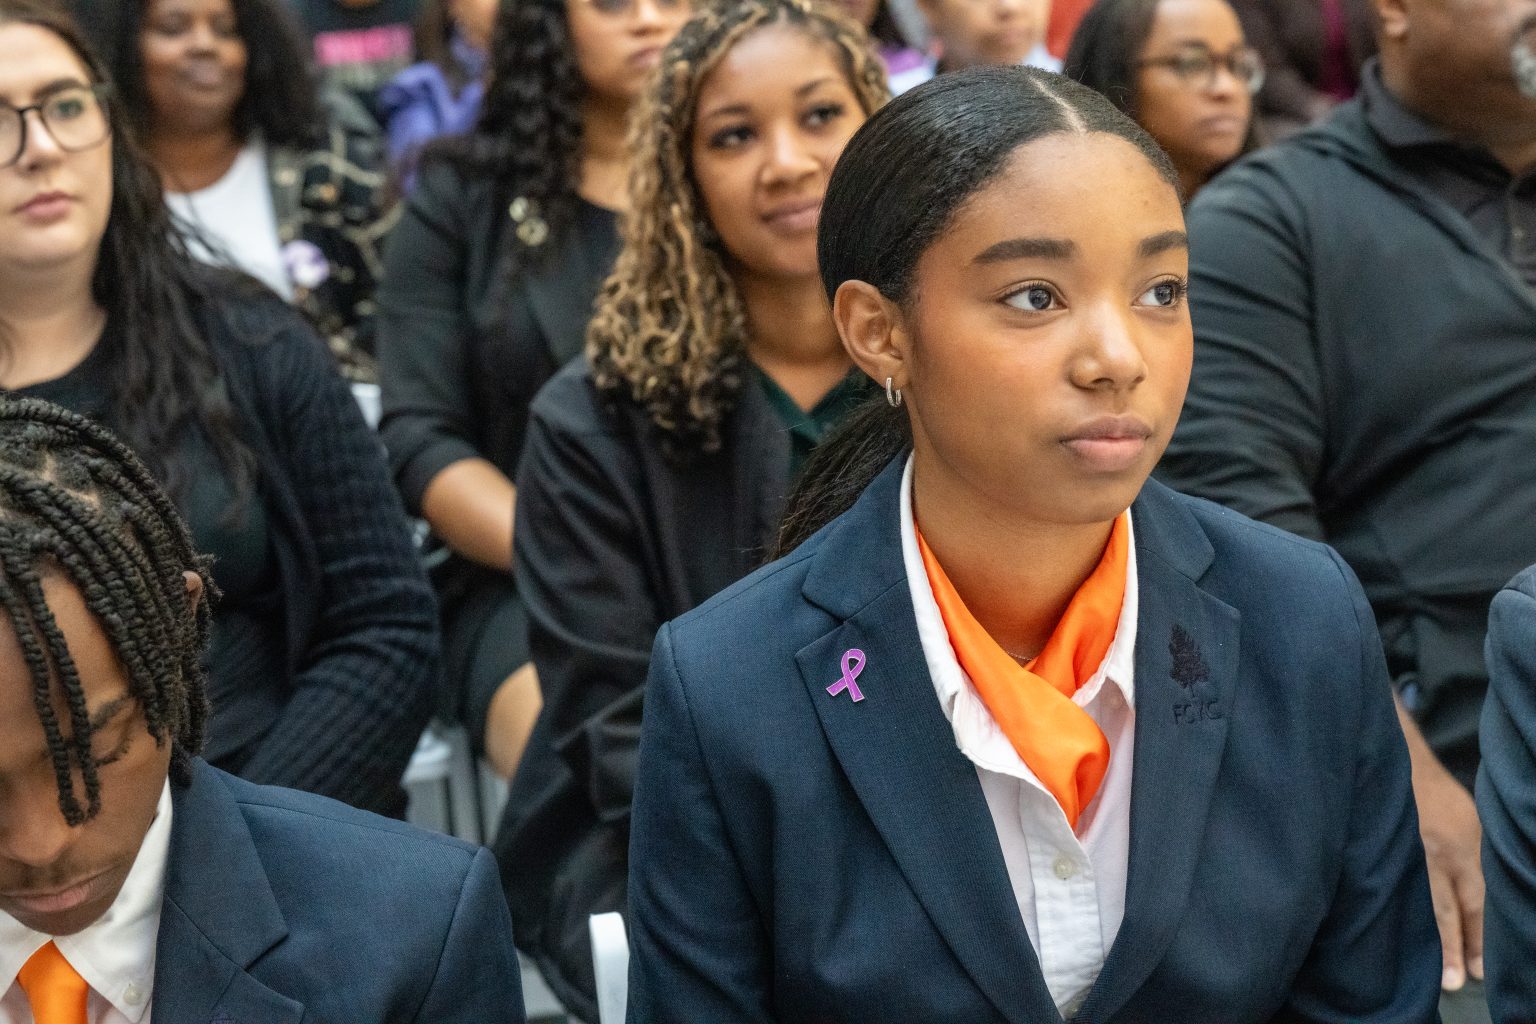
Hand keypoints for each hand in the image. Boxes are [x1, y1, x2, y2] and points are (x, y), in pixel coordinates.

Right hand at [1412, 755, 1484, 990]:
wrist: (1393, 763)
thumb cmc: (1437, 794)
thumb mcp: (1473, 820)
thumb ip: (1478, 855)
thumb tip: (1488, 893)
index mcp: (1461, 847)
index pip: (1475, 900)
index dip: (1479, 935)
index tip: (1480, 968)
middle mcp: (1435, 855)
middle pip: (1446, 909)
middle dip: (1454, 946)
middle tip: (1457, 982)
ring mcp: (1405, 854)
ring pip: (1420, 902)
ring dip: (1431, 939)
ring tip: (1438, 973)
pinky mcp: (1380, 851)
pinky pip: (1391, 887)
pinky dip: (1396, 913)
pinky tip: (1395, 934)